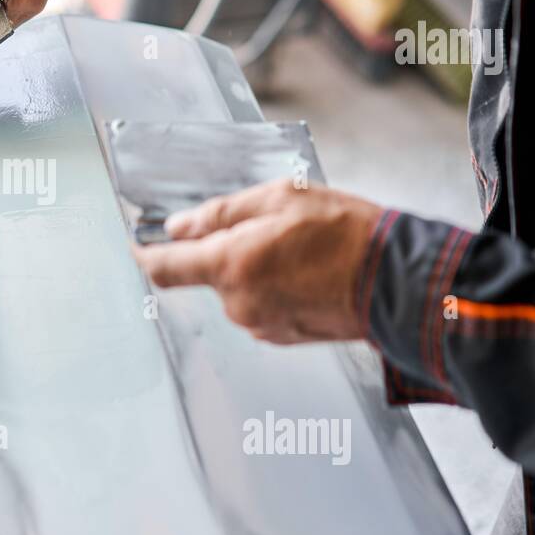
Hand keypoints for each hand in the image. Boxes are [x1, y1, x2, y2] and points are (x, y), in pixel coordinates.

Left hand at [132, 181, 382, 343]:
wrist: (397, 283)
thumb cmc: (346, 235)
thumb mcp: (280, 198)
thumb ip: (220, 213)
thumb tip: (178, 226)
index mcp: (230, 266)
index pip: (164, 267)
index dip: (144, 252)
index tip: (137, 241)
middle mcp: (238, 303)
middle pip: (207, 274)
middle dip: (224, 249)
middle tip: (267, 225)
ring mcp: (259, 324)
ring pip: (236, 288)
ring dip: (252, 267)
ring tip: (298, 247)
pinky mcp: (281, 336)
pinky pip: (260, 305)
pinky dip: (272, 286)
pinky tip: (305, 271)